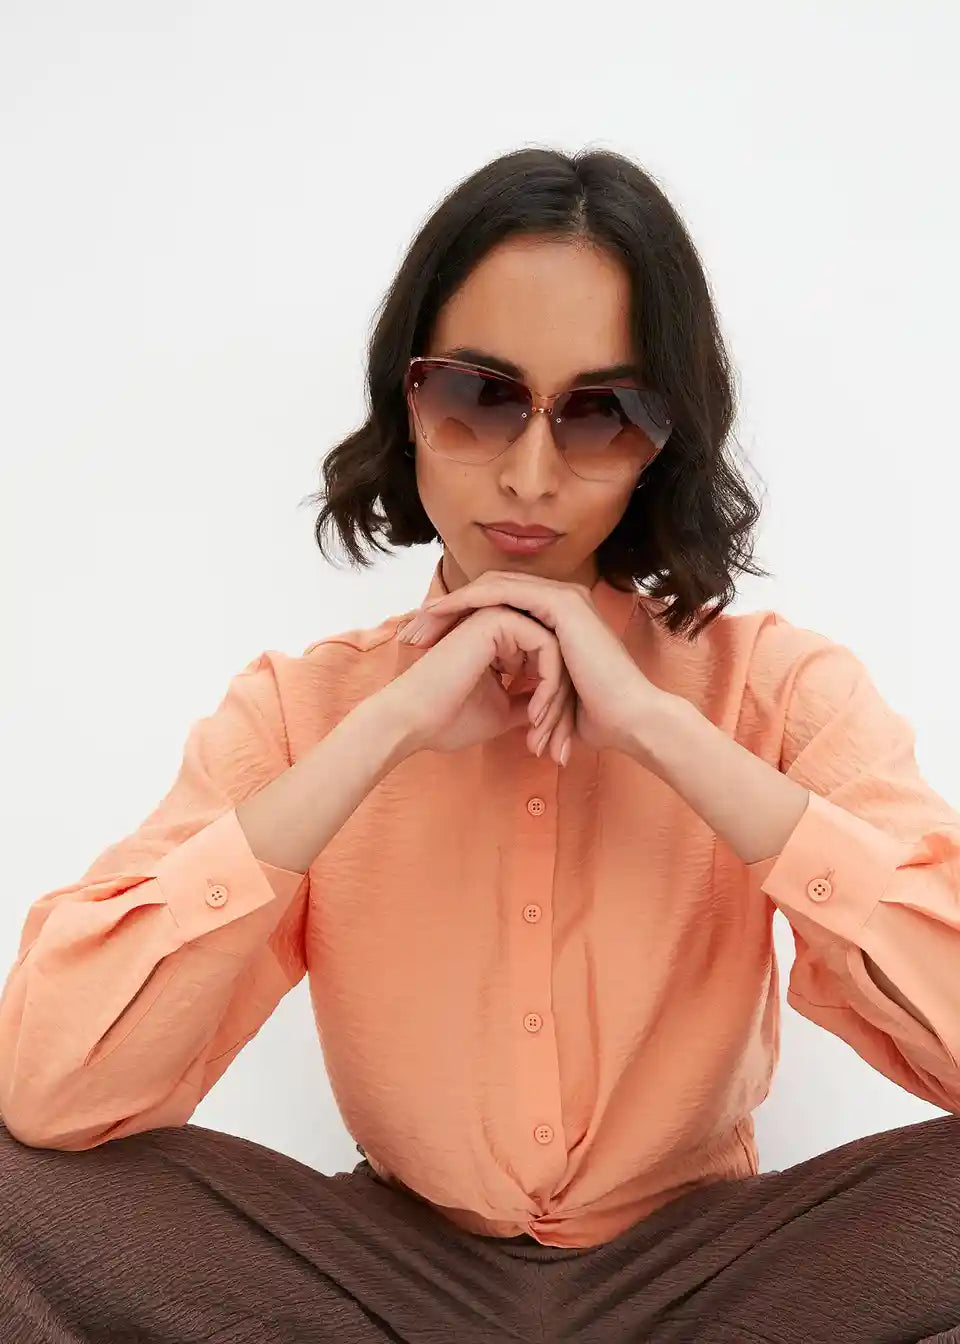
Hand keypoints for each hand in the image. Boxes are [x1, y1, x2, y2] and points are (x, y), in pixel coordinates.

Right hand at [383, 601, 575, 762]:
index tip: (547, 738)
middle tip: (553, 740)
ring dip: (557, 694)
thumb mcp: (503, 710)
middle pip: (556, 653)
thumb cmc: (449, 720)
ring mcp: (498, 615)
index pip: (547, 660)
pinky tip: (536, 712)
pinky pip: (546, 644)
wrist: (412, 722)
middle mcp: (500, 620)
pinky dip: (550, 681)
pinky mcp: (497, 619)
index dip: (555, 700)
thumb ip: (529, 701)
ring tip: (542, 728)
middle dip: (561, 700)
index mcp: (499, 638)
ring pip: (556, 649)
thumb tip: (555, 708)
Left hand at [397, 570, 668, 759]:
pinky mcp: (561, 604)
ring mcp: (563, 597)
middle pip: (489, 592)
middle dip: (447, 609)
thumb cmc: (594, 719)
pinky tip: (443, 614)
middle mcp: (560, 600)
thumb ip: (529, 688)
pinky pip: (504, 593)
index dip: (459, 621)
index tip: (424, 643)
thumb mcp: (549, 697)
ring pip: (492, 588)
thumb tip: (509, 706)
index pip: (498, 608)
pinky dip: (470, 602)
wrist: (629, 722)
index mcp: (557, 618)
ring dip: (452, 603)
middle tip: (411, 629)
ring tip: (419, 623)